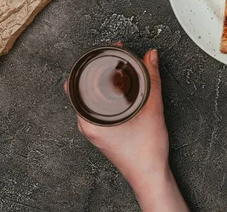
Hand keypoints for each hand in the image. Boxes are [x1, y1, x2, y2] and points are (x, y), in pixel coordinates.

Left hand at [64, 46, 188, 211]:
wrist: (149, 174)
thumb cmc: (146, 151)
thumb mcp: (152, 108)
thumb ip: (152, 78)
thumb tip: (150, 56)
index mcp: (91, 120)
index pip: (74, 83)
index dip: (86, 62)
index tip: (102, 51)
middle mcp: (87, 124)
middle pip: (78, 88)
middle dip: (93, 69)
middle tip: (110, 56)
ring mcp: (93, 129)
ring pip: (86, 98)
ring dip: (97, 81)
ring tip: (113, 69)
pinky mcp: (100, 132)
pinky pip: (93, 107)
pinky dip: (102, 93)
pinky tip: (116, 89)